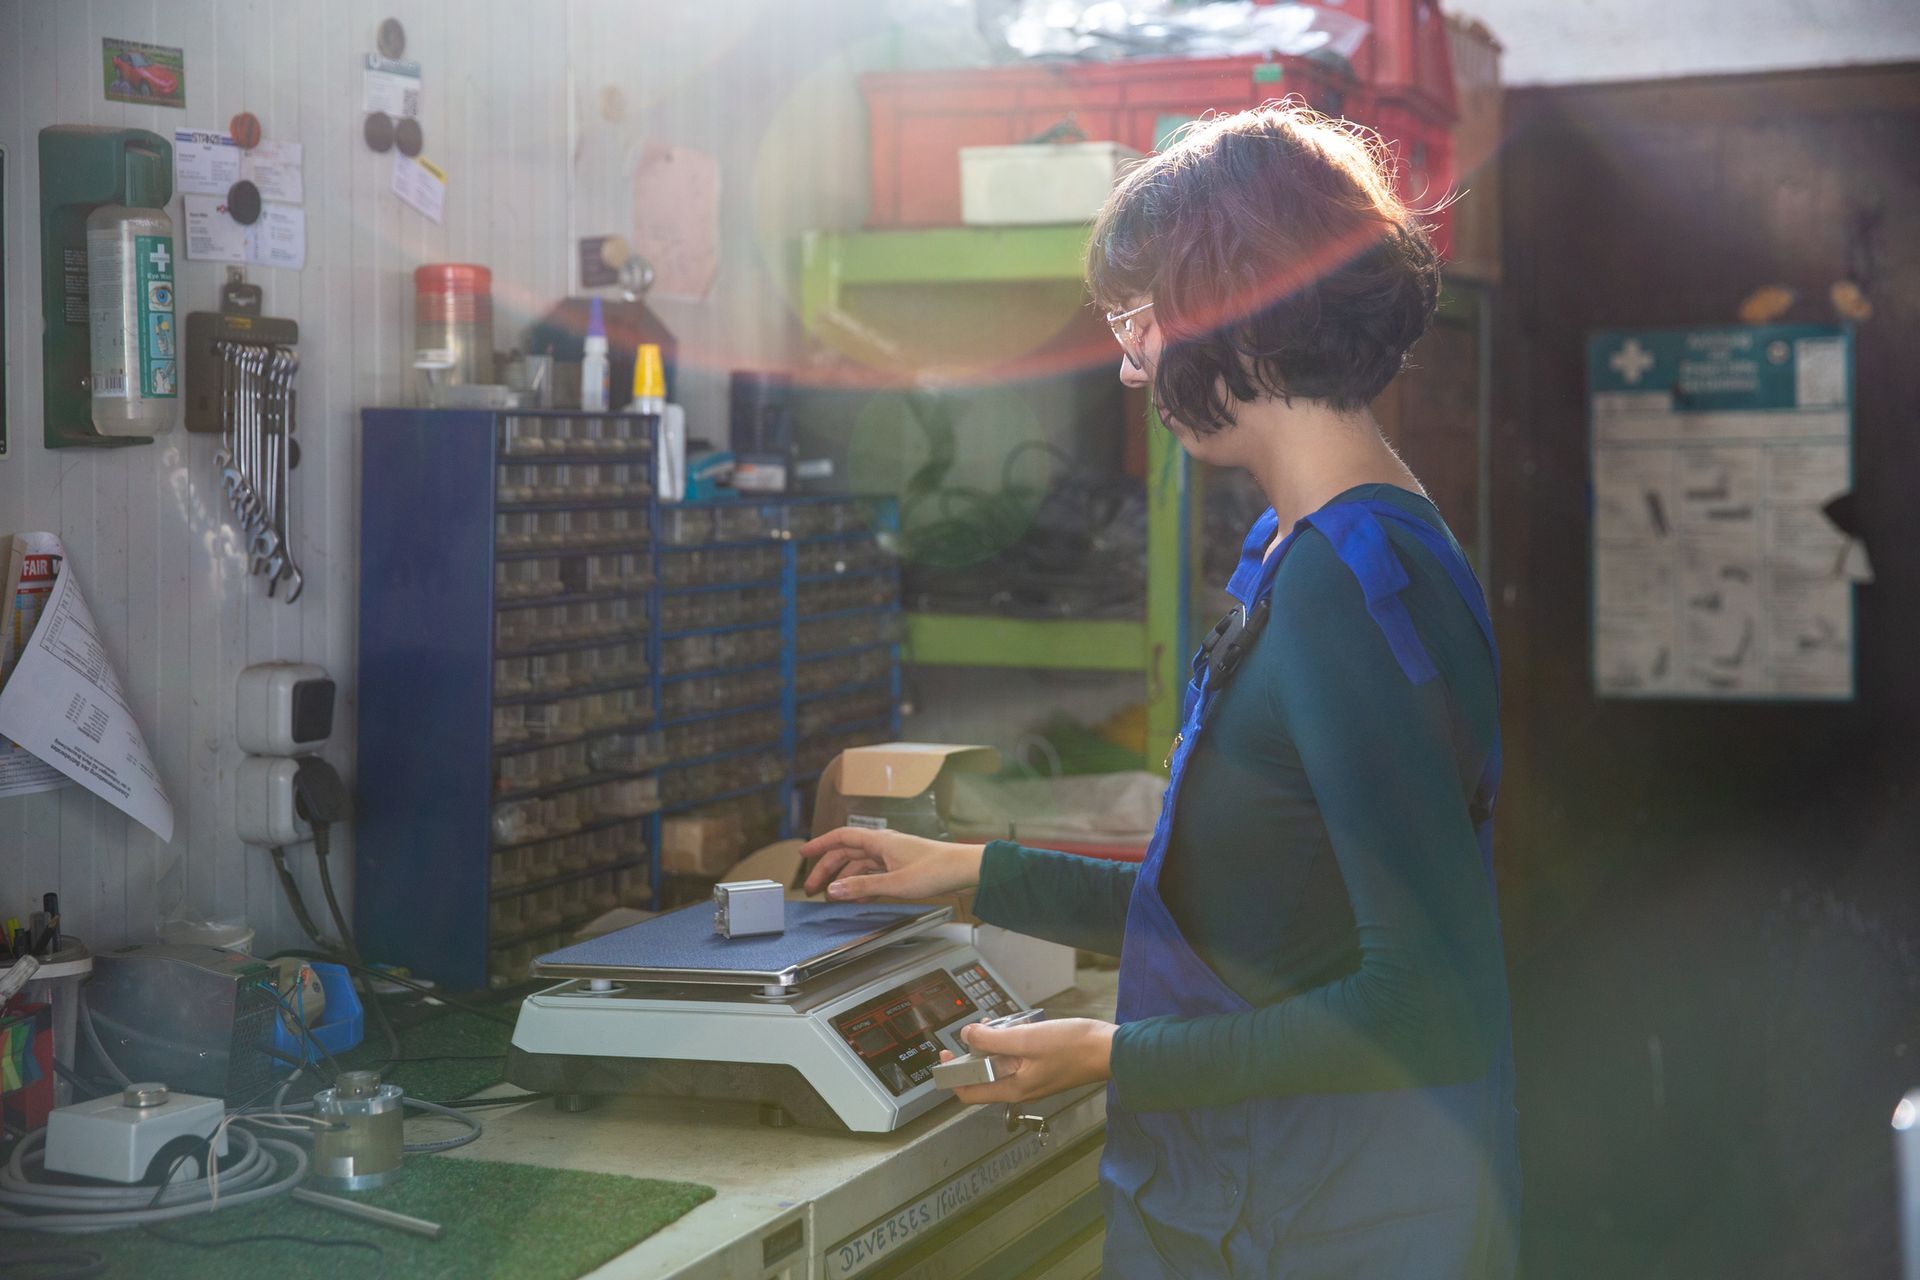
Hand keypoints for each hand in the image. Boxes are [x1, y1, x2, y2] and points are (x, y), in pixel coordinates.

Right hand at [798, 826, 983, 900]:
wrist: (965, 870)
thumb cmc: (936, 870)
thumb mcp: (895, 883)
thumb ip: (863, 887)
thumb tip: (833, 890)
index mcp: (880, 841)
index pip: (841, 837)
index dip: (820, 845)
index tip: (803, 854)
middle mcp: (884, 845)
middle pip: (847, 854)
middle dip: (827, 869)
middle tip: (813, 888)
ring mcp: (893, 856)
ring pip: (860, 865)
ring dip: (844, 879)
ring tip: (832, 897)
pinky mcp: (903, 867)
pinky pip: (874, 874)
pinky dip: (862, 884)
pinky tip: (858, 897)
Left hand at [942, 1018, 1115, 1104]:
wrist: (1111, 1050)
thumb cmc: (1073, 1047)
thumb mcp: (1027, 1038)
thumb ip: (993, 1039)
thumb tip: (967, 1035)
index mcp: (1013, 1089)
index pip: (969, 1092)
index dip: (952, 1074)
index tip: (944, 1053)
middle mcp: (1021, 1089)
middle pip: (983, 1077)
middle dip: (973, 1053)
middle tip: (973, 1030)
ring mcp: (1033, 1080)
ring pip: (1001, 1066)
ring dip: (993, 1045)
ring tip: (994, 1024)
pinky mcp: (1044, 1069)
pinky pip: (1017, 1060)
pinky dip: (1010, 1044)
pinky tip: (1016, 1026)